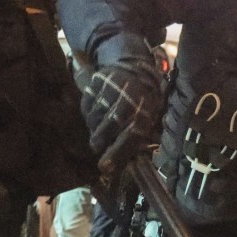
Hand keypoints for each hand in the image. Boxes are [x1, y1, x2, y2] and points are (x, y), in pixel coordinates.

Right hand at [80, 61, 162, 175]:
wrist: (135, 68)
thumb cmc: (145, 101)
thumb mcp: (150, 119)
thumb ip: (139, 139)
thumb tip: (125, 166)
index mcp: (145, 110)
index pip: (131, 135)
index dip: (117, 153)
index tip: (105, 167)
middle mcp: (128, 98)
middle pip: (108, 125)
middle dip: (101, 141)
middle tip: (98, 147)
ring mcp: (110, 88)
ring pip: (94, 116)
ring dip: (94, 128)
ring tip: (98, 130)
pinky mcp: (97, 82)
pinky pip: (86, 105)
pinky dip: (88, 115)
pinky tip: (95, 117)